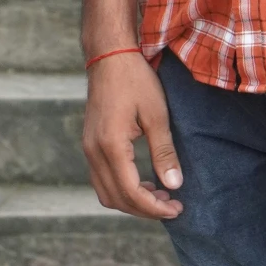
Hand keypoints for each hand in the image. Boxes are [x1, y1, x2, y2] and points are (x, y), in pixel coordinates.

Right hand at [81, 52, 183, 219]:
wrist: (110, 56)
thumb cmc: (135, 80)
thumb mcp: (157, 115)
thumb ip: (164, 152)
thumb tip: (174, 185)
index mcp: (111, 146)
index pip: (131, 192)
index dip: (154, 207)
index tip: (177, 209)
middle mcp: (93, 152)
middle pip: (116, 199)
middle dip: (144, 209)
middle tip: (173, 206)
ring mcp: (88, 148)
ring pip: (106, 192)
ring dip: (132, 201)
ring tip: (160, 196)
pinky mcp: (90, 144)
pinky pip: (102, 179)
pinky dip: (122, 188)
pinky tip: (144, 182)